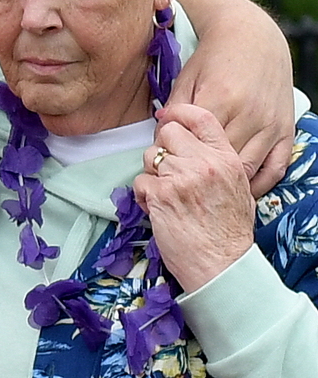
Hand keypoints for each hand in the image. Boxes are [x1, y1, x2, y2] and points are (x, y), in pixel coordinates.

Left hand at [133, 103, 255, 291]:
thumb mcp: (237, 188)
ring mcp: (181, 178)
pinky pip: (140, 181)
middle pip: (168, 133)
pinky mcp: (160, 194)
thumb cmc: (229, 232)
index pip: (201, 116)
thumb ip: (217, 162)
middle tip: (167, 170)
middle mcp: (204, 163)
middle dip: (163, 147)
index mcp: (226, 158)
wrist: (221, 264)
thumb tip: (193, 146)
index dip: (179, 112)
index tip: (168, 117)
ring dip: (152, 173)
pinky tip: (158, 208)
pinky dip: (144, 194)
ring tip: (166, 195)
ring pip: (150, 155)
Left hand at [171, 0, 293, 196]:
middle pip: (219, 162)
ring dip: (227, 184)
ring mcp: (270, 124)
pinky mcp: (287, 130)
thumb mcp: (186, 78)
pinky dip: (259, 184)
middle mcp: (248, 114)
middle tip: (185, 179)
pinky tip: (241, 188)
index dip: (177, 158)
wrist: (252, 36)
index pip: (193, 144)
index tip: (168, 164)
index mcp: (219, 100)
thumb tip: (158, 139)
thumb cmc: (213, 57)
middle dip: (199, 174)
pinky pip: (276, 168)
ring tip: (208, 188)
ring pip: (246, 169)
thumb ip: (174, 110)